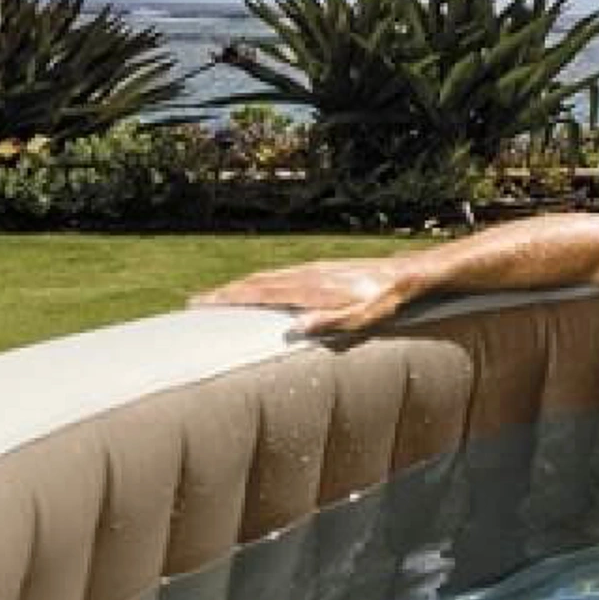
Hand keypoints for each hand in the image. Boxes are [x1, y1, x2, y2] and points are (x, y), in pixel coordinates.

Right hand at [188, 256, 412, 339]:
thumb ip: (328, 322)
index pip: (259, 293)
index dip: (229, 298)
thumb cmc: (382, 302)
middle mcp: (305, 276)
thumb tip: (295, 329)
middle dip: (225, 293)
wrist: (403, 274)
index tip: (201, 303)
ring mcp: (311, 270)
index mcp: (308, 289)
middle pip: (256, 283)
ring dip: (240, 286)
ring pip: (267, 277)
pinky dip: (260, 282)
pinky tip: (257, 287)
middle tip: (195, 302)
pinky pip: (281, 275)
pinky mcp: (320, 270)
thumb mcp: (360, 318)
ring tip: (218, 296)